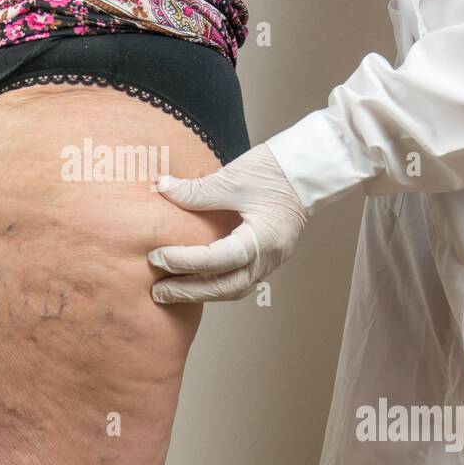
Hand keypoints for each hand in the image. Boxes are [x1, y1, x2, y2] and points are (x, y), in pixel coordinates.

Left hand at [148, 143, 308, 302]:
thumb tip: (163, 188)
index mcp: (263, 238)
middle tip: (158, 291)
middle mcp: (269, 257)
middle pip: (226, 288)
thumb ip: (197, 190)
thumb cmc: (274, 171)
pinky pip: (238, 281)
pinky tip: (192, 281)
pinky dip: (214, 285)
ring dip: (201, 293)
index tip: (157, 256)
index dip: (184, 261)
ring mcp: (270, 262)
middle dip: (189, 291)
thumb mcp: (233, 177)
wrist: (306, 171)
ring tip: (170, 292)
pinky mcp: (266, 259)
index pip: (218, 259)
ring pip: (233, 290)